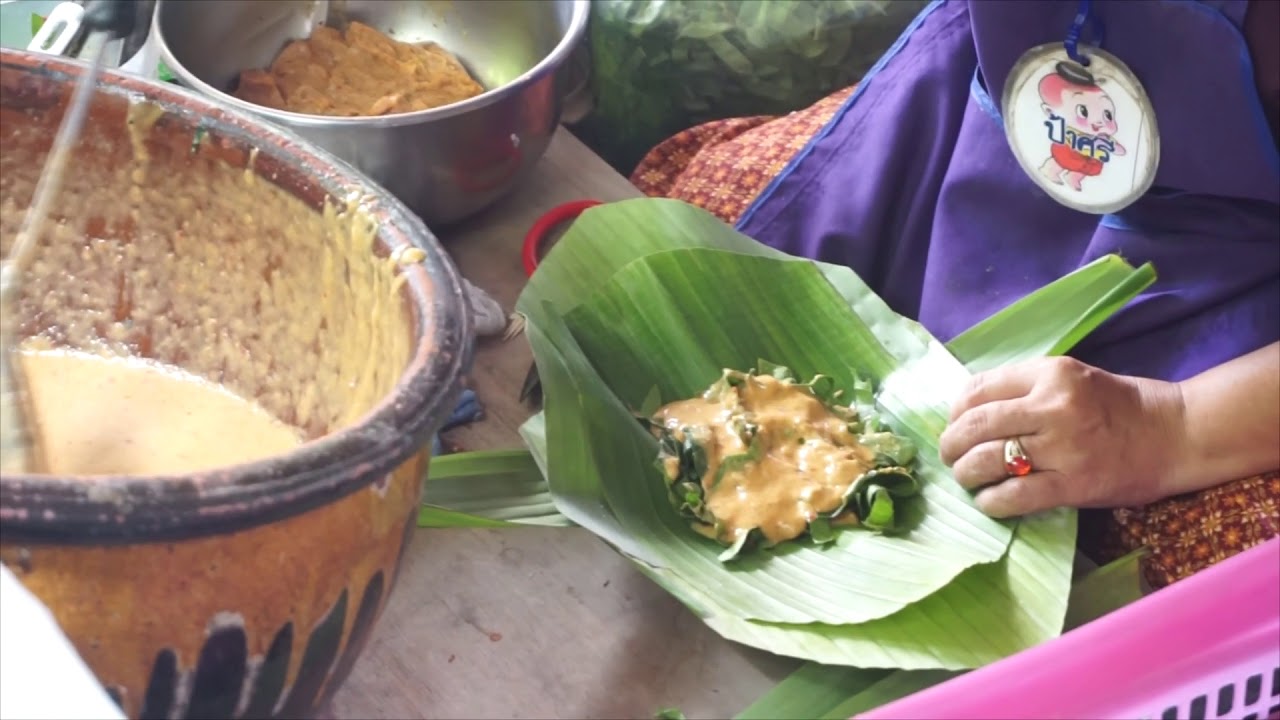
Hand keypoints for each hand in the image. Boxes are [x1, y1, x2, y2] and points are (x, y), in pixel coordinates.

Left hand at [938, 356, 1186, 517]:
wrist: (1175, 433)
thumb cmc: (1117, 406)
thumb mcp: (1069, 379)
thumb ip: (1023, 389)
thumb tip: (966, 412)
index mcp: (1049, 373)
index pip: (978, 389)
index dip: (955, 412)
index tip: (955, 426)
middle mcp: (1054, 405)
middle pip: (976, 425)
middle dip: (952, 445)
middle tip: (951, 457)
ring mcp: (1065, 446)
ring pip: (989, 460)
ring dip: (966, 474)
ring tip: (967, 479)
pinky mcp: (1076, 484)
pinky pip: (1016, 495)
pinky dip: (992, 501)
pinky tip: (989, 501)